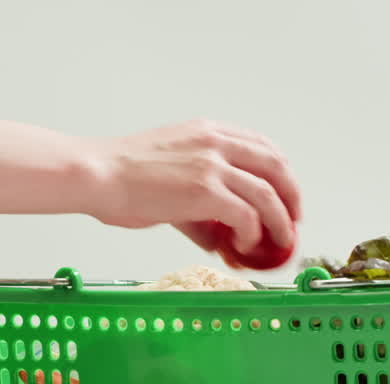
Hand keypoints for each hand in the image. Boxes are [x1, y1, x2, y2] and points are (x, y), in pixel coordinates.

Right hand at [85, 119, 301, 257]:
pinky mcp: (206, 192)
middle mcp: (215, 142)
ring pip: (268, 194)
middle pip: (276, 166)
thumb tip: (215, 239)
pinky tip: (244, 245)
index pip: (261, 146)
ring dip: (279, 222)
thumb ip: (198, 206)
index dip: (280, 173)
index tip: (284, 195)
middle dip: (291, 197)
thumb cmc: (120, 176)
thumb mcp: (167, 178)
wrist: (97, 174)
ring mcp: (212, 165)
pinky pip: (247, 216)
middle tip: (291, 222)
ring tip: (278, 241)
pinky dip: (253, 234)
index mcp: (207, 132)